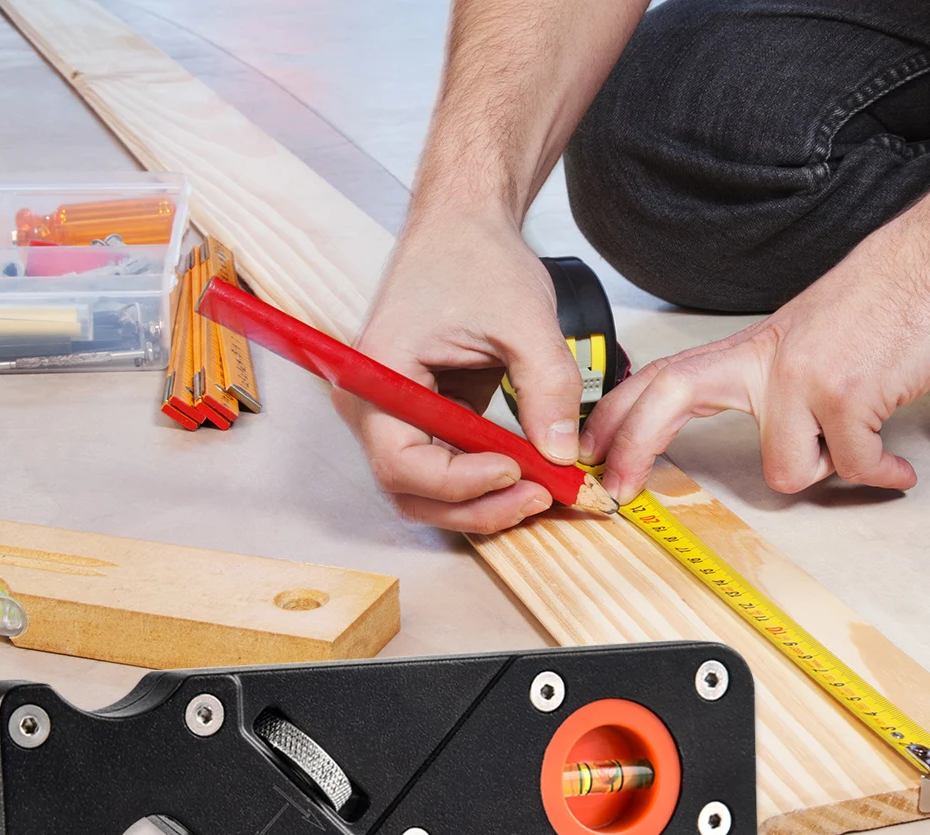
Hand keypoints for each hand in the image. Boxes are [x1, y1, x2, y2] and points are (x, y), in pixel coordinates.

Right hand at [335, 209, 582, 532]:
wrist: (464, 228)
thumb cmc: (474, 256)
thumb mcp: (524, 316)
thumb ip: (546, 386)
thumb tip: (561, 455)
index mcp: (376, 376)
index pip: (401, 461)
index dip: (460, 482)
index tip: (518, 469)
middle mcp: (373, 406)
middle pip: (410, 491)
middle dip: (475, 505)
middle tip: (539, 496)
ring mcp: (396, 417)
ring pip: (428, 492)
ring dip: (482, 503)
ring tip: (540, 490)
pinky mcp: (424, 419)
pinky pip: (447, 469)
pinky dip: (486, 482)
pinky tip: (529, 475)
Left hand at [581, 198, 929, 503]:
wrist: (928, 267)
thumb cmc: (870, 308)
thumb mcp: (793, 344)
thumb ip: (755, 385)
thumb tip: (726, 434)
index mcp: (747, 352)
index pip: (661, 377)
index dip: (616, 414)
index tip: (592, 451)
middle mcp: (764, 361)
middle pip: (667, 396)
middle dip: (632, 445)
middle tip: (618, 490)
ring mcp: (801, 377)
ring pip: (786, 469)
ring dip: (825, 469)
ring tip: (854, 442)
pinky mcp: (846, 393)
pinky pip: (852, 467)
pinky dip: (878, 472)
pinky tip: (892, 463)